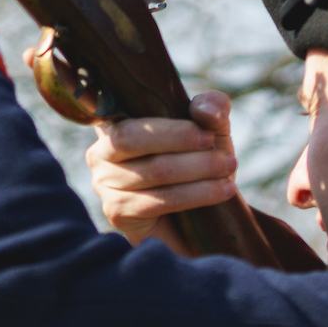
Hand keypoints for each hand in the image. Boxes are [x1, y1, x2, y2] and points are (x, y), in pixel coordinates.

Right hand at [82, 89, 239, 250]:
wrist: (196, 218)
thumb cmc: (196, 165)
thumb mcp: (210, 130)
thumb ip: (212, 108)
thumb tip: (203, 109)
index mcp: (116, 123)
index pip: (134, 117)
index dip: (168, 127)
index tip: (208, 135)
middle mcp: (100, 153)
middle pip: (134, 140)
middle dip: (183, 144)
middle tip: (224, 155)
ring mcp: (104, 185)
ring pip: (153, 171)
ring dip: (197, 171)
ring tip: (228, 171)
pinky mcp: (116, 213)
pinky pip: (157, 201)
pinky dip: (194, 195)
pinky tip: (221, 192)